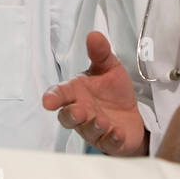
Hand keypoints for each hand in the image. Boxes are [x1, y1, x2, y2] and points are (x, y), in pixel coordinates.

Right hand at [42, 31, 146, 155]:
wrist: (132, 113)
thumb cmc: (113, 92)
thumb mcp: (109, 68)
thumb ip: (100, 53)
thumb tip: (93, 35)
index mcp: (76, 93)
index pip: (59, 95)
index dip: (52, 98)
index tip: (48, 102)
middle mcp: (81, 112)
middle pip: (67, 117)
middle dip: (71, 115)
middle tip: (78, 110)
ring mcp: (93, 129)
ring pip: (87, 131)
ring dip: (93, 126)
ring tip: (103, 121)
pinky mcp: (110, 141)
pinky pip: (107, 143)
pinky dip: (112, 139)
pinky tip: (117, 132)